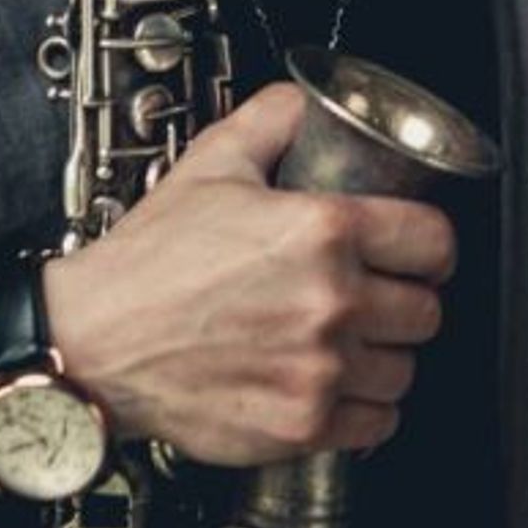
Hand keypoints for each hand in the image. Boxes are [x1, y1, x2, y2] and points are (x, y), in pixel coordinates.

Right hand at [41, 80, 455, 463]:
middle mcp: (331, 301)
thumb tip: (308, 102)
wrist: (93, 343)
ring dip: (386, 355)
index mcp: (322, 230)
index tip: (420, 252)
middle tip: (377, 294)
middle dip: (407, 299)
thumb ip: (273, 120)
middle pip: (427, 309)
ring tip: (350, 341)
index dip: (431, 245)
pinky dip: (366, 408)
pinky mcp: (302, 425)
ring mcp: (319, 369)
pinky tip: (336, 384)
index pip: (434, 241)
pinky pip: (378, 422)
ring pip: (406, 369)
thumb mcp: (211, 163)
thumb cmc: (146, 261)